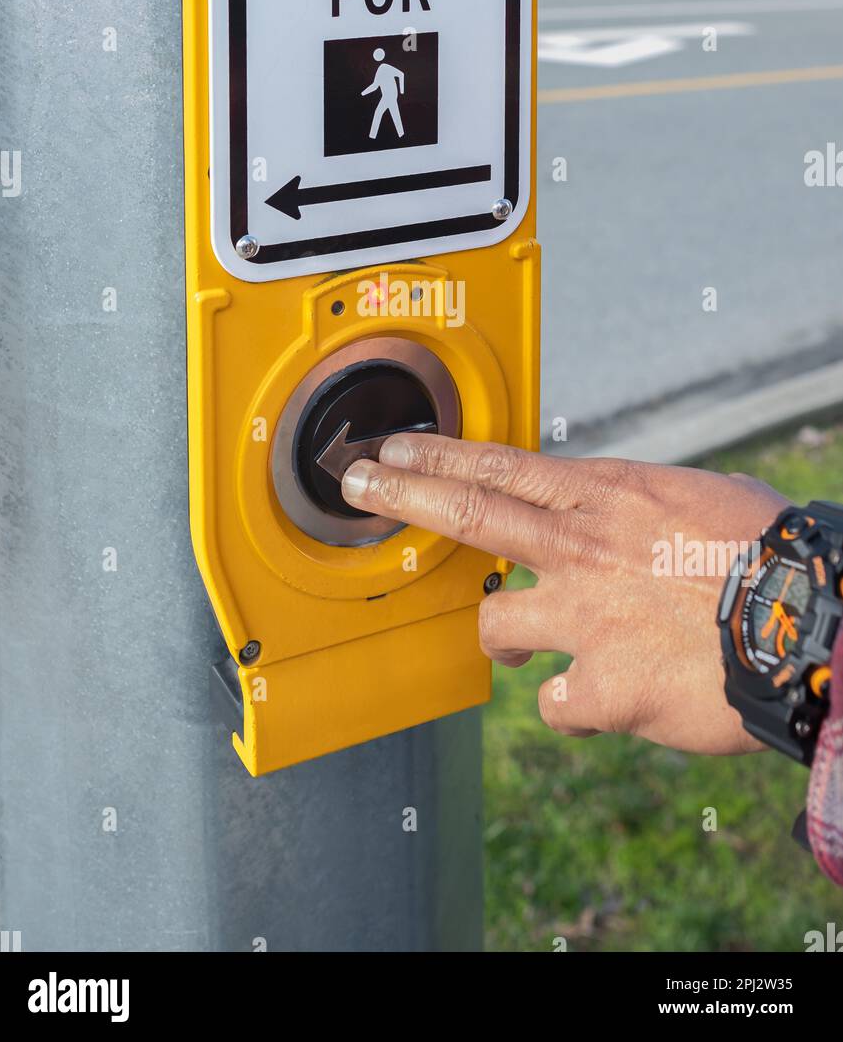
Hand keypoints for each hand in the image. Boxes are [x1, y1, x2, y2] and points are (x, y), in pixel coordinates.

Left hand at [340, 436, 789, 754]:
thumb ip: (643, 506)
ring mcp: (586, 617)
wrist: (811, 625)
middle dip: (401, 497)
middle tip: (358, 484)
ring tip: (523, 646)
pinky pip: (557, 706)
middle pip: (467, 514)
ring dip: (503, 636)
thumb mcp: (704, 499)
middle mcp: (584, 549)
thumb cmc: (772, 555)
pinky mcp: (603, 687)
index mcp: (611, 496)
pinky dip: (575, 707)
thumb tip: (624, 518)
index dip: (439, 456)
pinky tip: (603, 705)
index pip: (502, 466)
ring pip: (495, 626)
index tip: (394, 447)